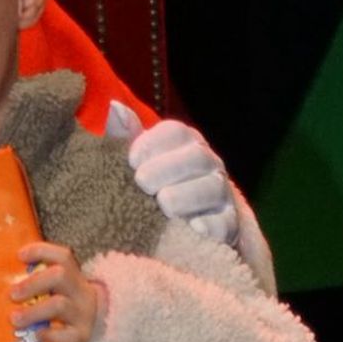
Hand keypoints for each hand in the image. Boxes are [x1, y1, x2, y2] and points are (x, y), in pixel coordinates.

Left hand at [11, 243, 102, 341]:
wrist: (91, 334)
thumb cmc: (59, 310)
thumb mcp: (54, 292)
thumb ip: (34, 282)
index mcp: (72, 277)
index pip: (62, 256)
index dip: (41, 251)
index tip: (19, 256)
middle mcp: (81, 292)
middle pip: (60, 275)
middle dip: (32, 283)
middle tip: (12, 295)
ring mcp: (83, 315)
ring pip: (60, 305)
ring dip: (33, 311)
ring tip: (14, 319)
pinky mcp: (82, 337)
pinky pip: (67, 335)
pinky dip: (49, 335)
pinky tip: (36, 336)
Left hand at [105, 101, 238, 245]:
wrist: (177, 234)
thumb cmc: (152, 191)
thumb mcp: (137, 165)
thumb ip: (124, 139)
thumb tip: (115, 107)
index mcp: (185, 145)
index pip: (176, 132)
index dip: (152, 142)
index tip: (131, 160)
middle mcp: (208, 165)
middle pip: (197, 156)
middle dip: (167, 168)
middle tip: (142, 182)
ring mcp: (220, 196)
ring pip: (213, 187)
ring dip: (186, 195)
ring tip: (164, 204)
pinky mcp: (227, 226)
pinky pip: (224, 223)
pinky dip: (210, 225)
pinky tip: (193, 227)